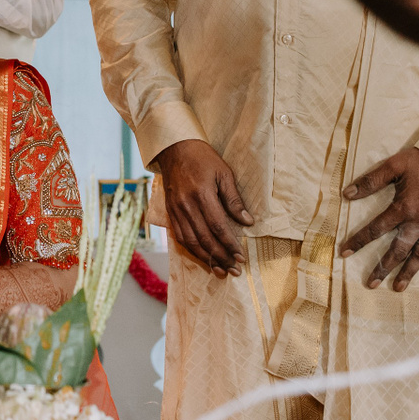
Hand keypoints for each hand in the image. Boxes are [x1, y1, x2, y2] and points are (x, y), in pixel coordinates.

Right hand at [155, 139, 252, 274]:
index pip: (218, 226)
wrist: (174, 149)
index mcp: (202, 194)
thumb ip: (234, 199)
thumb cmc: (203, 158)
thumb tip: (248, 222)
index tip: (241, 257)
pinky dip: (192, 250)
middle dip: (221, 257)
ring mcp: (176, 210)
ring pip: (191, 242)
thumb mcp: (224, 173)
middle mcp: (186, 205)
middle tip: (234, 270)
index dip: (230, 244)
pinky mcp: (170, 212)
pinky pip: (180, 236)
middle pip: (205, 239)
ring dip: (206, 259)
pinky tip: (203, 258)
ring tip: (220, 271)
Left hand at [339, 146, 418, 289]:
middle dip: (383, 268)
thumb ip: (371, 180)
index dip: (358, 241)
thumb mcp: (395, 165)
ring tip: (398, 287)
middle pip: (397, 250)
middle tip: (371, 284)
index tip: (344, 253)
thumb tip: (346, 193)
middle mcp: (418, 223)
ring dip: (409, 272)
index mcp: (402, 208)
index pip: (375, 229)